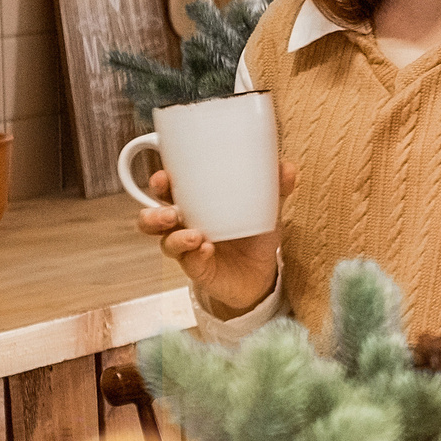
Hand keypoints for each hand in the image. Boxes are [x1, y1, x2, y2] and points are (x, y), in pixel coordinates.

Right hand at [135, 161, 298, 314]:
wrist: (261, 272)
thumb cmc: (253, 232)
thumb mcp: (266, 207)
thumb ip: (276, 187)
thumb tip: (287, 167)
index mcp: (194, 204)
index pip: (167, 190)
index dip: (159, 183)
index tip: (163, 176)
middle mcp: (184, 226)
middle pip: (153, 218)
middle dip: (154, 214)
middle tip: (169, 211)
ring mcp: (188, 250)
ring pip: (166, 243)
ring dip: (174, 237)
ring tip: (192, 234)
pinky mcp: (198, 270)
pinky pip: (190, 262)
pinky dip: (197, 255)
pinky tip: (207, 248)